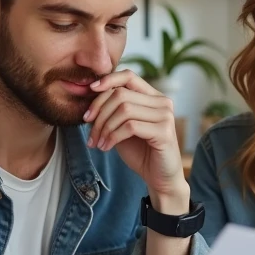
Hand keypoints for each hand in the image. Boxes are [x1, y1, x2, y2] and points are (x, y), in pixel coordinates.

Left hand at [84, 70, 187, 208]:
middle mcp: (162, 102)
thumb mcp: (121, 126)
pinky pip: (130, 126)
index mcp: (153, 96)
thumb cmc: (140, 151)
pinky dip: (112, 136)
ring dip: (104, 127)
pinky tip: (106, 147)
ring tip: (97, 142)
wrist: (159, 178)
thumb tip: (90, 94)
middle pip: (121, 94)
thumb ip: (113, 109)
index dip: (107, 80)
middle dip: (99, 112)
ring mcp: (165, 116)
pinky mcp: (164, 131)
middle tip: (89, 131)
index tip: (89, 91)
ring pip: (124, 109)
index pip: (129, 76)